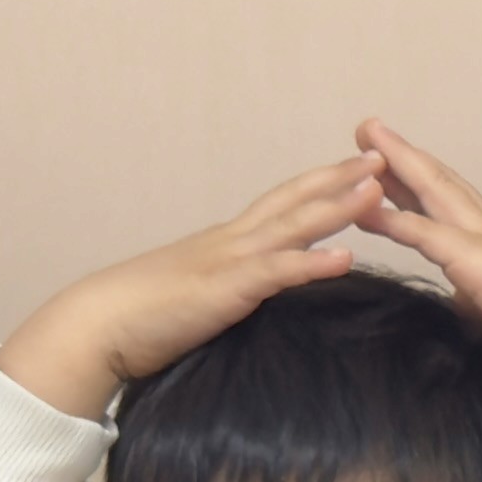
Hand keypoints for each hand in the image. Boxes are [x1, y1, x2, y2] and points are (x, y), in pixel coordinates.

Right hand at [0, 149, 386, 418]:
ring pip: (292, 225)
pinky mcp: (225, 290)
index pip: (283, 204)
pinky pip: (275, 272)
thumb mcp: (202, 295)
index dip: (321, 184)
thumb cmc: (145, 317)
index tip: (358, 167)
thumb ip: (232, 287)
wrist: (99, 325)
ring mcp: (229, 261)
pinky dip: (311, 262)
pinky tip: (345, 257)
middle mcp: (233, 241)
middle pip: (294, 199)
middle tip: (382, 156)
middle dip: (339, 177)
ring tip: (378, 188)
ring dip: (337, 206)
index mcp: (229, 242)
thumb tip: (254, 293)